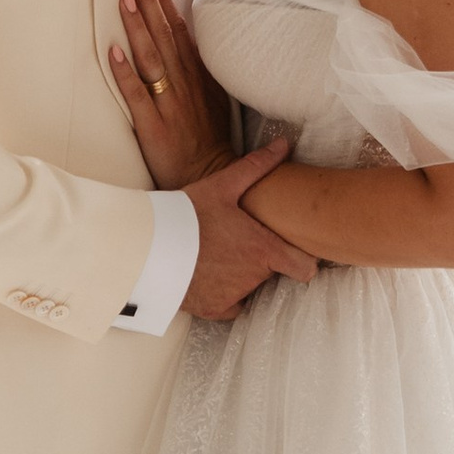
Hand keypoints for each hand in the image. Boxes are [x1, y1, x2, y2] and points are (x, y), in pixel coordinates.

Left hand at [108, 0, 237, 189]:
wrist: (211, 177)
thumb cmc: (207, 138)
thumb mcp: (211, 96)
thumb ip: (196, 68)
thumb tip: (181, 37)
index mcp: (197, 75)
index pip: (178, 28)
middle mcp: (184, 83)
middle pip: (163, 34)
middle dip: (149, 0)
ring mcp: (169, 104)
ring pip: (151, 58)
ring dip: (138, 26)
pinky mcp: (154, 127)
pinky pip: (137, 96)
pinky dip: (126, 73)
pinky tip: (113, 51)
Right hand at [183, 142, 316, 319]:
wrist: (148, 246)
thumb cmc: (187, 214)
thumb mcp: (222, 186)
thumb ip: (257, 167)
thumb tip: (284, 144)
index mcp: (263, 250)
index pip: (305, 268)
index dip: (301, 260)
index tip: (291, 252)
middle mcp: (253, 278)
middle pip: (269, 272)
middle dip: (259, 259)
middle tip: (237, 241)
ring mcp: (233, 296)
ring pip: (248, 287)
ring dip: (240, 275)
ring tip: (218, 253)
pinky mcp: (213, 309)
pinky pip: (230, 305)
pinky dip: (224, 294)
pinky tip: (210, 274)